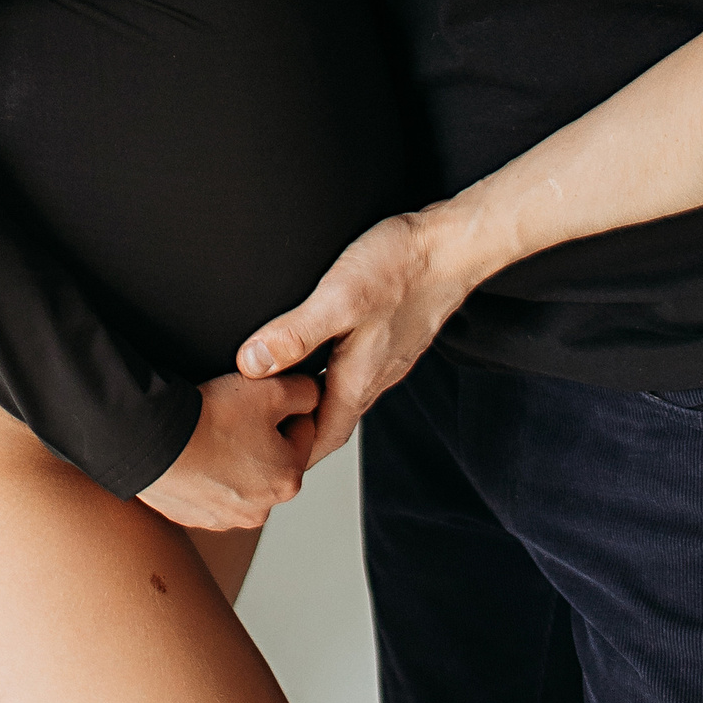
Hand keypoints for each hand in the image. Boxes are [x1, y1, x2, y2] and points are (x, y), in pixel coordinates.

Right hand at [137, 369, 320, 530]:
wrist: (149, 439)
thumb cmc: (210, 417)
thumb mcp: (269, 389)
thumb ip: (304, 391)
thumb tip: (312, 395)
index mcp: (288, 479)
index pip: (303, 430)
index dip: (285, 405)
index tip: (261, 395)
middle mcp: (261, 509)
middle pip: (272, 458)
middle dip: (260, 434)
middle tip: (233, 411)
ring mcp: (225, 517)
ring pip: (240, 476)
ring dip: (233, 456)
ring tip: (210, 430)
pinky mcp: (193, 517)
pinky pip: (208, 489)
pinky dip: (205, 472)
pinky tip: (192, 450)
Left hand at [236, 207, 474, 463]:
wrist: (451, 246)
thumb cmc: (400, 269)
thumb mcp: (337, 299)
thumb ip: (295, 334)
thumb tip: (251, 365)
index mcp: (358, 379)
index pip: (323, 438)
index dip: (293, 452)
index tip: (263, 457)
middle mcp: (375, 376)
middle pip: (333, 419)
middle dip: (300, 430)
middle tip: (263, 427)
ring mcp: (386, 357)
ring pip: (345, 393)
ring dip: (316, 399)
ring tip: (280, 390)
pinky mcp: (391, 335)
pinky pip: (356, 367)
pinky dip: (331, 371)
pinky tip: (318, 349)